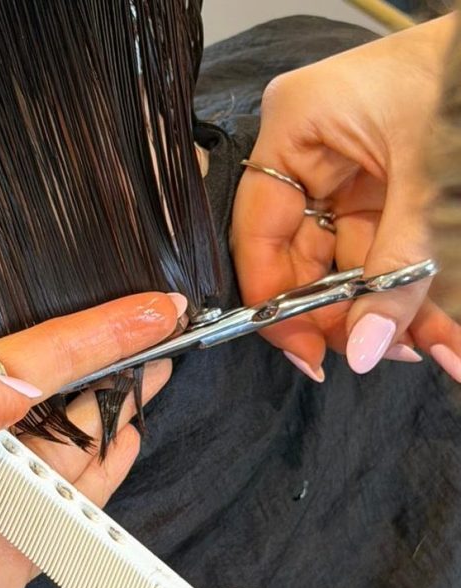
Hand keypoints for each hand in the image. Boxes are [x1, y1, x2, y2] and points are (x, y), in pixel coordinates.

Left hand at [0, 292, 183, 587]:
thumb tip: (15, 371)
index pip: (28, 359)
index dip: (96, 332)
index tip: (149, 313)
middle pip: (49, 392)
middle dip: (107, 356)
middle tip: (159, 330)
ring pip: (64, 442)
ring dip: (111, 407)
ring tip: (154, 375)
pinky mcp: (7, 549)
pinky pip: (67, 495)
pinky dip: (101, 466)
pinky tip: (125, 442)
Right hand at [232, 15, 460, 381]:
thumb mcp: (431, 186)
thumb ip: (396, 273)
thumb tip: (364, 354)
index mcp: (295, 127)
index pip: (259, 230)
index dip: (274, 297)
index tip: (306, 351)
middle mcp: (309, 152)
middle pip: (301, 254)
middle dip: (341, 310)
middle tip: (370, 353)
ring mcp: (346, 169)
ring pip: (346, 260)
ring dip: (384, 307)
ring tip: (422, 346)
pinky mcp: (380, 183)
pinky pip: (380, 247)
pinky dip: (406, 285)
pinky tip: (434, 328)